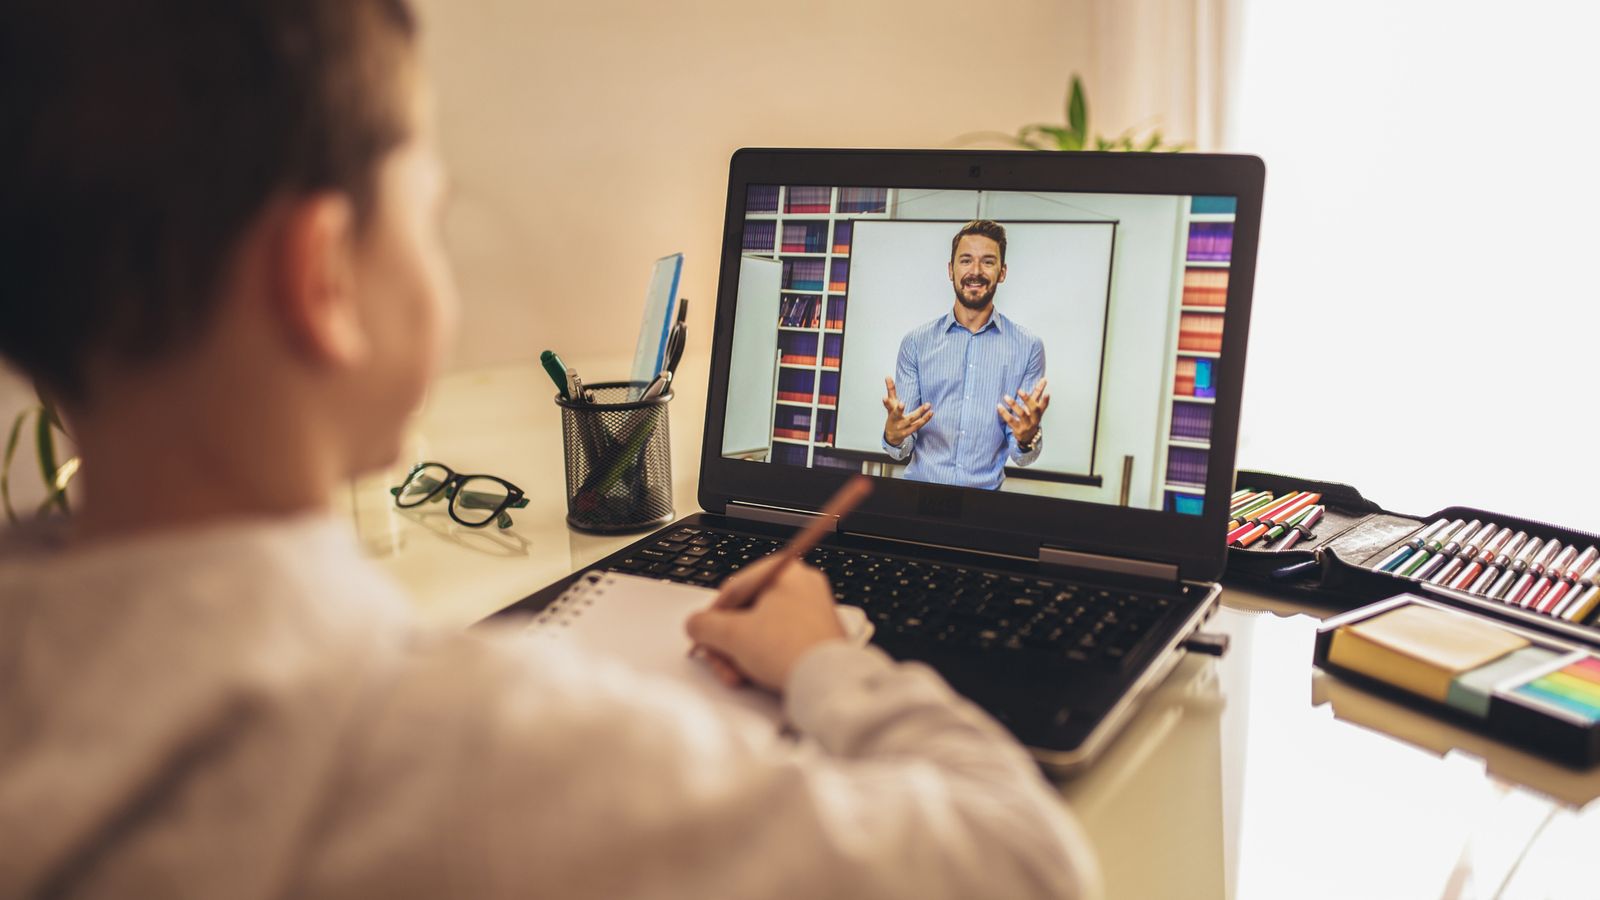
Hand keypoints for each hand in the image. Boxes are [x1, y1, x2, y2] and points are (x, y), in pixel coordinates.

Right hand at [685, 556, 845, 692]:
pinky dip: (763, 658)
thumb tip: (696, 625)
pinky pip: (780, 642)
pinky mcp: (818, 636)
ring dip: (742, 654)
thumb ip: (703, 625)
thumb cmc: (791, 650)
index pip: (735, 587)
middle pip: (747, 611)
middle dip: (728, 642)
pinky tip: (756, 675)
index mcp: (785, 572)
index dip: (714, 615)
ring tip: (737, 674)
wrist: (829, 683)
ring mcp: (813, 612)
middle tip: (720, 659)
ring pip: (762, 630)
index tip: (705, 633)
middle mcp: (803, 586)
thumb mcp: (732, 635)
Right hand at [882, 376, 931, 446]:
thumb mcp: (891, 403)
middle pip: (897, 414)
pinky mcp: (908, 432)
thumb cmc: (893, 415)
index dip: (886, 402)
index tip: (884, 398)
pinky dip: (925, 419)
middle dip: (899, 409)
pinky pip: (918, 425)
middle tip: (901, 403)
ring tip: (928, 405)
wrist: (892, 435)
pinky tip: (931, 413)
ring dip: (919, 413)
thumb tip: (887, 376)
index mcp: (890, 411)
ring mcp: (901, 426)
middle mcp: (895, 419)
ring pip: (911, 419)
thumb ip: (891, 390)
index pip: (887, 405)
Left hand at [997, 378, 1049, 446]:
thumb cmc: (1030, 417)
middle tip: (1020, 391)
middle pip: (1033, 409)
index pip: (1043, 405)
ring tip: (1006, 397)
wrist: (1028, 437)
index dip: (1045, 400)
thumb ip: (1038, 393)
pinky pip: (1011, 420)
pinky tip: (999, 406)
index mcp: (1039, 412)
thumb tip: (1043, 379)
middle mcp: (1034, 419)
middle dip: (1027, 399)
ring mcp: (1027, 424)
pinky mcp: (1018, 429)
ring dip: (1014, 404)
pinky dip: (1004, 413)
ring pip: (1021, 414)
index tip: (1047, 394)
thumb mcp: (1035, 406)